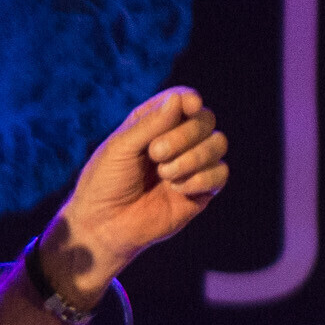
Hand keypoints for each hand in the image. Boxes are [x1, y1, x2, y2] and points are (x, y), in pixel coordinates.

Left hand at [46, 89, 228, 302]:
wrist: (104, 226)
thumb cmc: (105, 184)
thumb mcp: (120, 147)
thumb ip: (150, 123)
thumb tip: (181, 98)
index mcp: (154, 123)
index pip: (184, 99)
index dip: (190, 99)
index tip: (189, 105)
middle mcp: (177, 141)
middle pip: (205, 119)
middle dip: (185, 134)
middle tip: (156, 153)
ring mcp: (191, 165)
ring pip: (218, 144)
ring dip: (193, 157)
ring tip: (164, 173)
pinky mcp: (201, 191)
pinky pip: (221, 173)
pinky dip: (200, 178)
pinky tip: (177, 189)